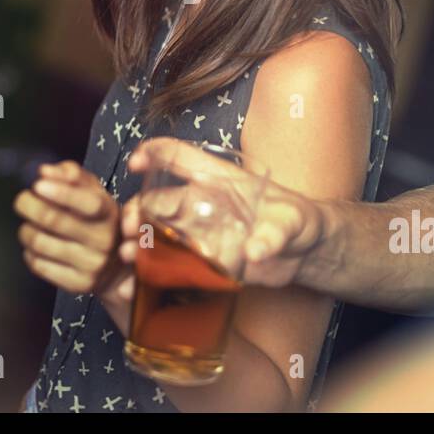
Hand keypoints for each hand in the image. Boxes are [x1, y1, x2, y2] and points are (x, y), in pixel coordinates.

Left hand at [14, 161, 124, 298]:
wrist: (116, 265)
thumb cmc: (96, 219)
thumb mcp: (93, 191)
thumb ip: (71, 174)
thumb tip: (44, 171)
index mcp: (108, 213)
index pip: (86, 202)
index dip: (60, 192)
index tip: (37, 185)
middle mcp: (104, 240)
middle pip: (53, 220)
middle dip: (29, 205)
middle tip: (22, 200)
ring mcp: (92, 265)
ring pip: (40, 243)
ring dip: (26, 230)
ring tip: (30, 225)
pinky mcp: (79, 284)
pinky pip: (39, 265)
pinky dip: (29, 253)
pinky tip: (37, 247)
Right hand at [113, 137, 326, 298]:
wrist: (306, 254)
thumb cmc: (299, 221)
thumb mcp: (291, 222)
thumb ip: (275, 233)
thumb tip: (255, 251)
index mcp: (218, 179)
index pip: (180, 156)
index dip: (155, 153)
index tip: (136, 163)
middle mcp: (202, 203)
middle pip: (159, 199)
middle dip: (137, 209)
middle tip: (128, 229)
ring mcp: (199, 232)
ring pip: (158, 232)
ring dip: (138, 241)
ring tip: (127, 256)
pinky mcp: (203, 261)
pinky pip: (172, 263)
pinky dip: (152, 271)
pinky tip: (140, 281)